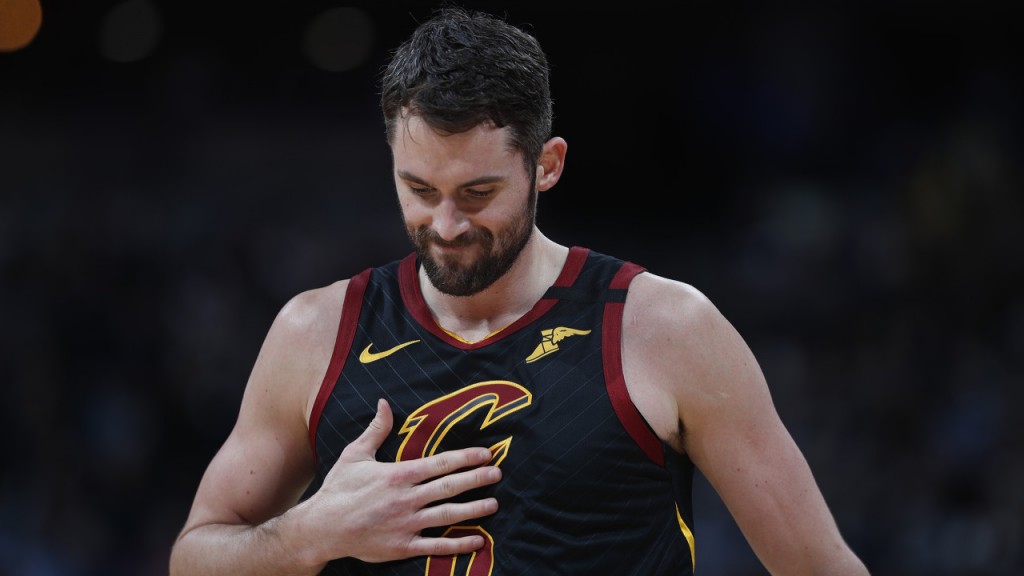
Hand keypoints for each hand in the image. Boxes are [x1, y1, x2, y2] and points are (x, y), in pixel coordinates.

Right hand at [303, 398, 500, 563]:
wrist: (322, 528)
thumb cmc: (338, 489)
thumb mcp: (355, 455)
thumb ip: (376, 430)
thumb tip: (385, 403)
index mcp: (398, 475)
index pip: (440, 463)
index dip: (466, 457)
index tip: (486, 454)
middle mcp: (406, 499)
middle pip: (450, 487)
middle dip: (477, 479)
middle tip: (498, 474)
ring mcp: (407, 524)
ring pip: (448, 516)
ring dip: (474, 510)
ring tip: (494, 504)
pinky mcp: (404, 546)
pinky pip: (436, 546)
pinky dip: (458, 544)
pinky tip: (477, 540)